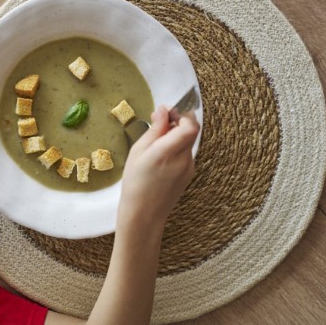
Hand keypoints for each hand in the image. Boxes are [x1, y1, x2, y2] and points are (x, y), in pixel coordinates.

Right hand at [120, 106, 198, 223]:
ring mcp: (189, 167)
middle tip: (159, 124)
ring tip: (155, 146)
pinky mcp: (190, 174)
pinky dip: (176, 149)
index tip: (168, 114)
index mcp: (168, 152)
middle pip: (191, 131)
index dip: (182, 115)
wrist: (144, 214)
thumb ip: (154, 130)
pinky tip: (160, 159)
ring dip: (176, 137)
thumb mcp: (138, 151)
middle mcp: (183, 159)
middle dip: (178, 123)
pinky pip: (186, 154)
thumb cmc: (135, 183)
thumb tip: (164, 110)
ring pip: (188, 142)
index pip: (190, 125)